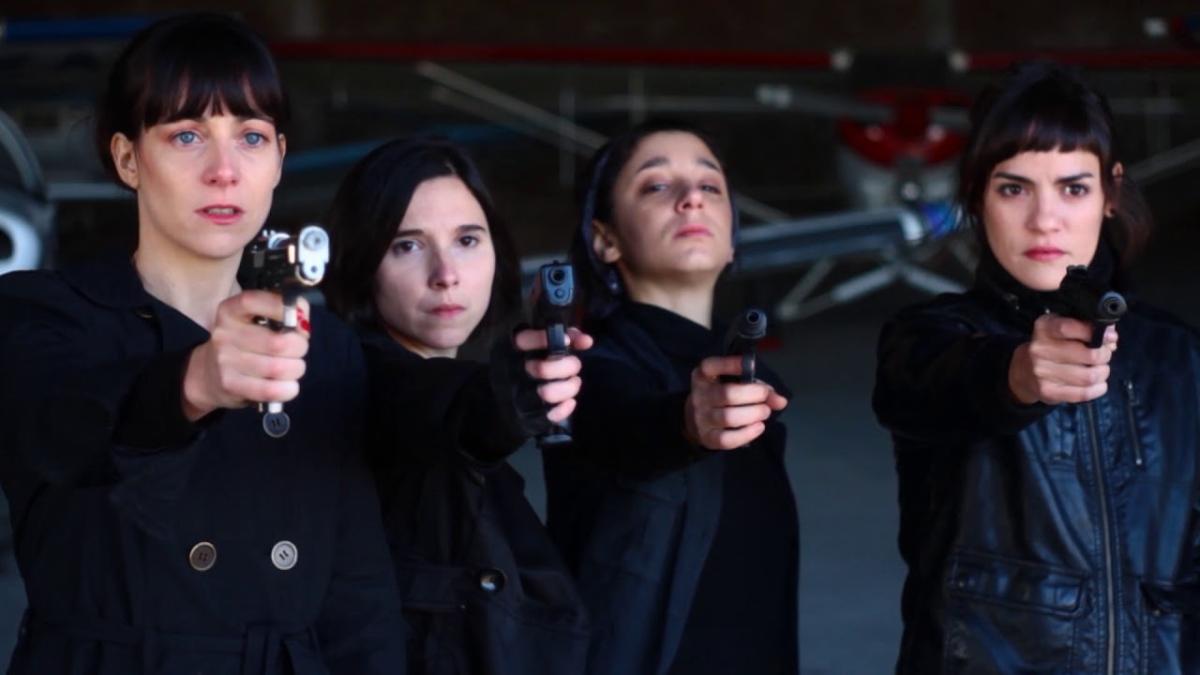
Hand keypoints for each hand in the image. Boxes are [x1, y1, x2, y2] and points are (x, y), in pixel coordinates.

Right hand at [181, 291, 310, 420]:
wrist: (209, 374)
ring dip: (296, 369)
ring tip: (293, 368)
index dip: (281, 307)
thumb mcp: (256, 320)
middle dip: (300, 347)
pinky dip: (288, 389)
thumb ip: (283, 312)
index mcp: (230, 311)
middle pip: (278, 343)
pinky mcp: (230, 385)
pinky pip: (271, 390)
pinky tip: (288, 386)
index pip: (253, 301)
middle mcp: (224, 334)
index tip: (298, 318)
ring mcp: (225, 361)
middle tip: (299, 350)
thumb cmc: (245, 342)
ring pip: (279, 368)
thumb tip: (302, 319)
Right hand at [513, 327, 593, 422]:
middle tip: (574, 364)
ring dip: (569, 387)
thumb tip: (587, 341)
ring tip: (574, 381)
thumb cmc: (541, 358)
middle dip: (567, 366)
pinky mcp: (531, 415)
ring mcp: (521, 395)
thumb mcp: (552, 341)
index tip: (567, 341)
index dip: (544, 339)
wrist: (519, 391)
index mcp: (515, 350)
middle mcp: (515, 372)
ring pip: (547, 394)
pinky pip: (549, 415)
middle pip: (541, 370)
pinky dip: (564, 409)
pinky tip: (570, 401)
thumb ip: (569, 336)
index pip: (524, 340)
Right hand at [684, 354, 787, 449]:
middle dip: (753, 395)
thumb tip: (781, 401)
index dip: (730, 364)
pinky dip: (746, 434)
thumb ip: (758, 388)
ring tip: (764, 412)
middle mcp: (700, 396)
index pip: (710, 366)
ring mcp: (702, 418)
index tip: (750, 364)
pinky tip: (759, 427)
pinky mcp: (708, 438)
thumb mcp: (735, 384)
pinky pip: (727, 439)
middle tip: (765, 398)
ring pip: (729, 417)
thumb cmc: (721, 396)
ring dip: (753, 414)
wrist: (696, 420)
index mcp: (704, 376)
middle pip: (727, 394)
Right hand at [1008, 315, 1116, 405]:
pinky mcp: (1048, 391)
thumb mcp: (1063, 330)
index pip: (1069, 327)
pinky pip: (1083, 393)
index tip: (1108, 336)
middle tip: (1103, 355)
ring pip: (1089, 376)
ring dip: (1102, 373)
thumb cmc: (1051, 347)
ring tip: (1100, 370)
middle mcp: (1039, 349)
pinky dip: (1098, 389)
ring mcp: (1042, 372)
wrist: (1023, 371)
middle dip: (1104, 355)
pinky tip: (1098, 384)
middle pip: (1089, 355)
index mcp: (1044, 328)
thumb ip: (1088, 328)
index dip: (1093, 332)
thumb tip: (1111, 336)